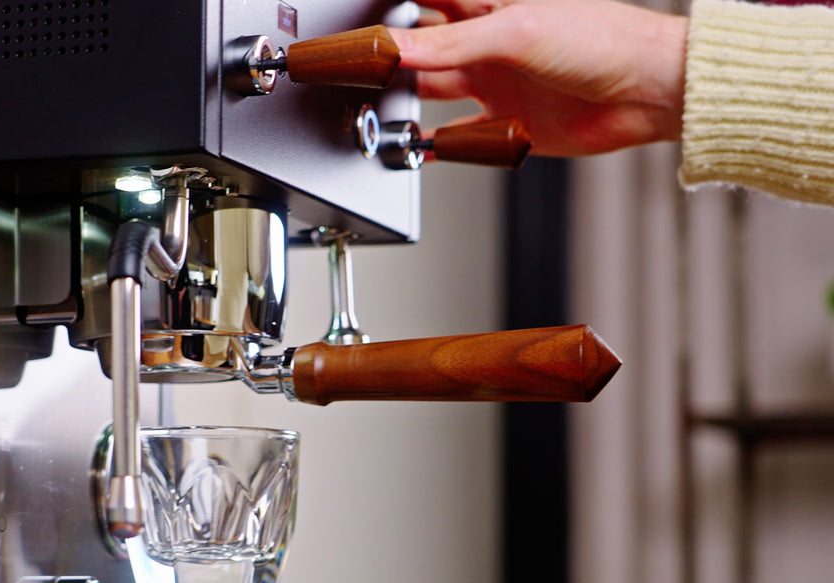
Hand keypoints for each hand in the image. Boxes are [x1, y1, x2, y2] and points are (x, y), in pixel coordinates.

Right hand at [387, 0, 687, 156]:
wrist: (646, 93)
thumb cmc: (601, 40)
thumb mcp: (514, 31)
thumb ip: (449, 44)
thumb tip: (395, 47)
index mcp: (488, 1)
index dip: (391, 7)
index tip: (359, 20)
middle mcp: (486, 41)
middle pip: (421, 43)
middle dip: (390, 49)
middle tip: (359, 61)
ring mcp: (492, 82)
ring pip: (432, 87)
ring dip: (407, 96)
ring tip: (381, 102)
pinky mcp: (502, 124)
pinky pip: (457, 137)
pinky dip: (435, 144)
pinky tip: (419, 144)